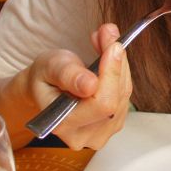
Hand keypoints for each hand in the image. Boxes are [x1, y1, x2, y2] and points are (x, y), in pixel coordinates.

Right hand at [21, 23, 132, 149]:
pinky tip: (109, 61)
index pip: (101, 103)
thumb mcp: (49, 67)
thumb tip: (90, 85)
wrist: (45, 89)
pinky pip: (125, 96)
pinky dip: (120, 74)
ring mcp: (100, 134)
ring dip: (119, 66)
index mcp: (63, 124)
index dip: (111, 73)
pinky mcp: (112, 125)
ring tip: (105, 43)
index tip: (113, 45)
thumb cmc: (44, 77)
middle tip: (108, 35)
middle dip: (116, 63)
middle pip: (116, 99)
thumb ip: (68, 75)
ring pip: (124, 95)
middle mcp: (83, 136)